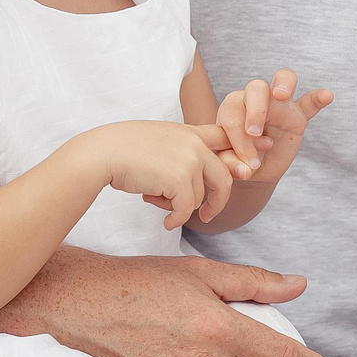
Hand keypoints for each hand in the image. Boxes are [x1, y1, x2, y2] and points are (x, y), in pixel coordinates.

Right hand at [80, 121, 235, 230]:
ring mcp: (189, 160)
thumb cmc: (122, 150)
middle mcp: (194, 144)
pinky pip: (187, 209)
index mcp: (189, 132)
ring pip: (199, 198)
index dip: (243, 149)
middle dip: (219, 201)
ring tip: (158, 203)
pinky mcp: (179, 178)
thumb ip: (180, 153)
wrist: (102, 154)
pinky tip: (166, 223)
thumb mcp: (157, 142)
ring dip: (180, 207)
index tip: (255, 161)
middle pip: (224, 177)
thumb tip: (198, 183)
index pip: (225, 137)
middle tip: (208, 216)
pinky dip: (177, 219)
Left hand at [214, 69, 333, 191]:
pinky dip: (318, 98)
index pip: (233, 116)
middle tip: (254, 133)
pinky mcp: (298, 115)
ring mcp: (278, 104)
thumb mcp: (228, 165)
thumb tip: (245, 170)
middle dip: (255, 110)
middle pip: (255, 88)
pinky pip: (309, 102)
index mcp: (231, 109)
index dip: (238, 140)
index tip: (247, 165)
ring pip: (282, 79)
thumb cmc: (236, 160)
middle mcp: (253, 99)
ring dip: (283, 84)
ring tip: (281, 95)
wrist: (254, 166)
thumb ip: (229, 163)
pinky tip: (327, 96)